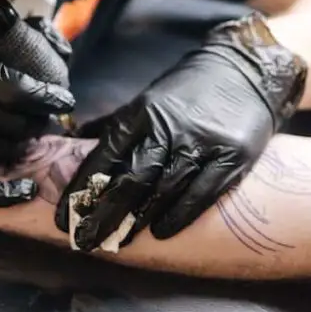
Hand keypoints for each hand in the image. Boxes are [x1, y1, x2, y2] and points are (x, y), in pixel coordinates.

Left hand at [54, 12, 306, 249]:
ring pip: (162, 190)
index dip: (80, 191)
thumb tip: (76, 139)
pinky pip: (200, 194)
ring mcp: (200, 143)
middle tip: (87, 241)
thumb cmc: (189, 90)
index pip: (103, 157)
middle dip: (104, 215)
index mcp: (141, 114)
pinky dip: (178, 215)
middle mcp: (167, 128)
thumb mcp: (148, 97)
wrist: (244, 70)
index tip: (65, 219)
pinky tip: (161, 231)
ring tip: (119, 241)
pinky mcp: (229, 157)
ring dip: (137, 220)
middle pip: (129, 180)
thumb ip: (116, 124)